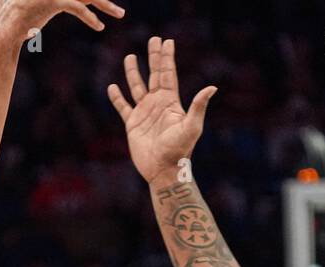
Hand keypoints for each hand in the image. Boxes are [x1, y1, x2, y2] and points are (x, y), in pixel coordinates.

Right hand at [0, 0, 122, 44]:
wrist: (3, 32)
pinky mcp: (52, 1)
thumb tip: (66, 10)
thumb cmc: (18, 25)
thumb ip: (53, 6)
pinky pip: (76, 7)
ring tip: (119, 14)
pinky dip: (90, 17)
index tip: (107, 4)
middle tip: (120, 9)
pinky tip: (99, 26)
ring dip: (105, 5)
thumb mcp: (39, 12)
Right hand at [107, 37, 216, 182]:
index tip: (167, 41)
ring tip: (130, 57)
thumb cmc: (180, 150)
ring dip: (133, 72)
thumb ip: (198, 106)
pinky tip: (112, 87)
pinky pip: (123, 107)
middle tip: (153, 39)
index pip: (168, 74)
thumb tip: (212, 88)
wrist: (163, 170)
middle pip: (155, 75)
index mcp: (171, 101)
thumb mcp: (191, 127)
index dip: (167, 58)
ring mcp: (144, 113)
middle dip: (154, 57)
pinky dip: (117, 97)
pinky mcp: (132, 124)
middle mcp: (157, 104)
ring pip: (137, 87)